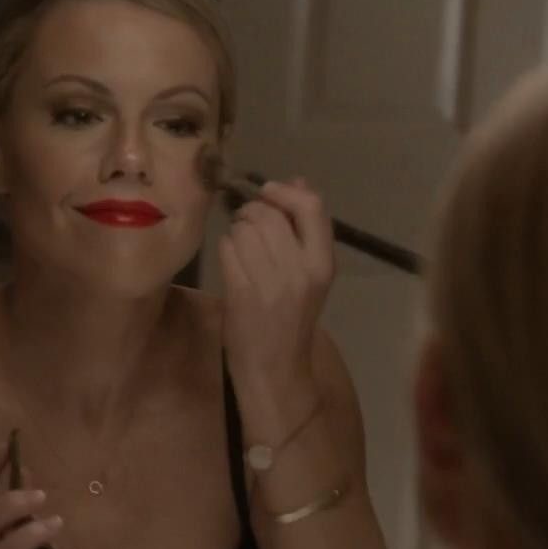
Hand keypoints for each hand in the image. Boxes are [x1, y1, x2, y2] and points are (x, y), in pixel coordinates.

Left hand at [220, 177, 333, 409]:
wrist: (275, 367)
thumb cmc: (292, 318)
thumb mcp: (310, 274)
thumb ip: (305, 229)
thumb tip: (297, 181)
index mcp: (322, 264)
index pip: (310, 206)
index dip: (284, 192)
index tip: (268, 193)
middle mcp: (300, 269)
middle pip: (269, 213)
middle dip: (251, 212)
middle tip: (246, 225)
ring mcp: (270, 280)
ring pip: (244, 227)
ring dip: (236, 231)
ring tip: (241, 250)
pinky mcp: (241, 291)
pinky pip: (226, 247)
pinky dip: (225, 249)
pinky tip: (231, 265)